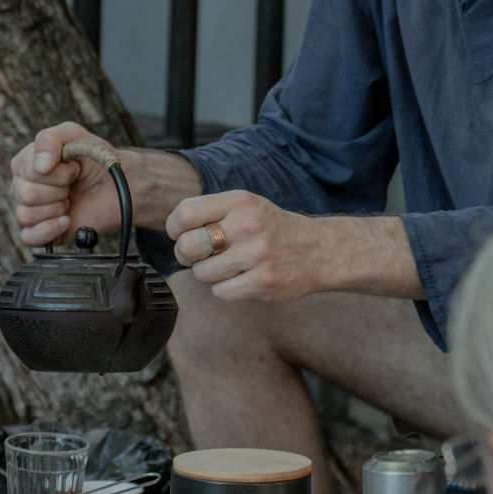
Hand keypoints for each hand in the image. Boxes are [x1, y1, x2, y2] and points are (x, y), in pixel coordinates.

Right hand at [11, 123, 122, 244]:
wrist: (116, 186)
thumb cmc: (93, 159)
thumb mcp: (73, 135)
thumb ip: (50, 139)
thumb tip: (40, 166)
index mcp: (24, 164)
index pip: (26, 170)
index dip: (56, 172)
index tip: (74, 168)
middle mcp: (22, 187)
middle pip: (25, 194)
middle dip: (58, 190)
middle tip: (72, 186)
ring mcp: (31, 211)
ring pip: (26, 215)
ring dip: (56, 207)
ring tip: (70, 201)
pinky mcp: (41, 232)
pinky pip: (29, 237)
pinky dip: (49, 229)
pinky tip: (65, 220)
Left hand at [163, 191, 337, 299]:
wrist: (319, 250)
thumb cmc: (273, 228)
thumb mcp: (247, 206)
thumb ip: (213, 211)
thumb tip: (173, 228)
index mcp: (239, 202)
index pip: (184, 213)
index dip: (174, 228)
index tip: (181, 234)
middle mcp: (247, 225)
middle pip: (187, 246)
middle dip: (186, 255)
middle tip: (197, 255)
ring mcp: (256, 255)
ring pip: (202, 273)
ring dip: (208, 273)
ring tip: (228, 266)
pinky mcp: (263, 282)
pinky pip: (220, 291)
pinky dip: (225, 288)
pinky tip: (242, 278)